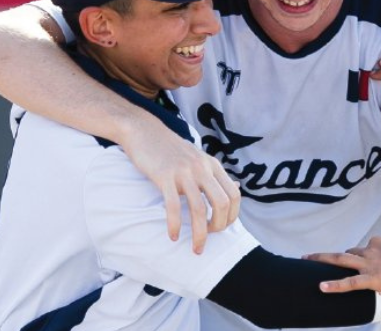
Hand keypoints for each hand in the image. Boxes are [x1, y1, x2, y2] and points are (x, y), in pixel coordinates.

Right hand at [122, 118, 240, 253]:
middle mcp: (203, 169)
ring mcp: (184, 173)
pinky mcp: (164, 177)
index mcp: (213, 166)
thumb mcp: (199, 158)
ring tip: (196, 248)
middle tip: (208, 238)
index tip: (221, 227)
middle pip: (222, 204)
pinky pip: (174, 206)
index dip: (232, 216)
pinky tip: (172, 236)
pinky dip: (174, 225)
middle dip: (219, 226)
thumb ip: (216, 174)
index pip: (234, 195)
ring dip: (199, 234)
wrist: (145, 131)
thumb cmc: (172, 150)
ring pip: (199, 209)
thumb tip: (235, 188)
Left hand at [307, 236, 380, 296]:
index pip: (364, 248)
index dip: (361, 257)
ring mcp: (371, 264)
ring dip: (321, 260)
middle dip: (331, 257)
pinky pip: (349, 283)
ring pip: (340, 260)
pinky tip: (321, 287)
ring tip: (305, 260)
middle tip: (313, 258)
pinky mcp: (372, 279)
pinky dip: (334, 285)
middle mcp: (372, 250)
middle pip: (348, 252)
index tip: (360, 265)